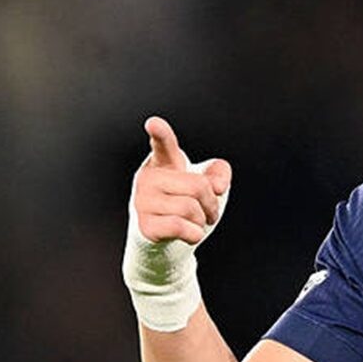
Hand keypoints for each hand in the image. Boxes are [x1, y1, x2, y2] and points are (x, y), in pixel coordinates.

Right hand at [133, 116, 232, 245]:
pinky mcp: (145, 226)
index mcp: (163, 161)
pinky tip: (190, 234)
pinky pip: (180, 226)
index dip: (160, 133)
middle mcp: (149, 178)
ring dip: (202, 220)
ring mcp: (143, 201)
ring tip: (196, 222)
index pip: (163, 144)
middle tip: (210, 212)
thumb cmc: (186, 203)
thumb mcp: (207, 183)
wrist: (169, 238)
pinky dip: (194, 234)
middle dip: (212, 203)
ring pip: (190, 208)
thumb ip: (219, 172)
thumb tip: (216, 186)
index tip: (153, 124)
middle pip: (198, 186)